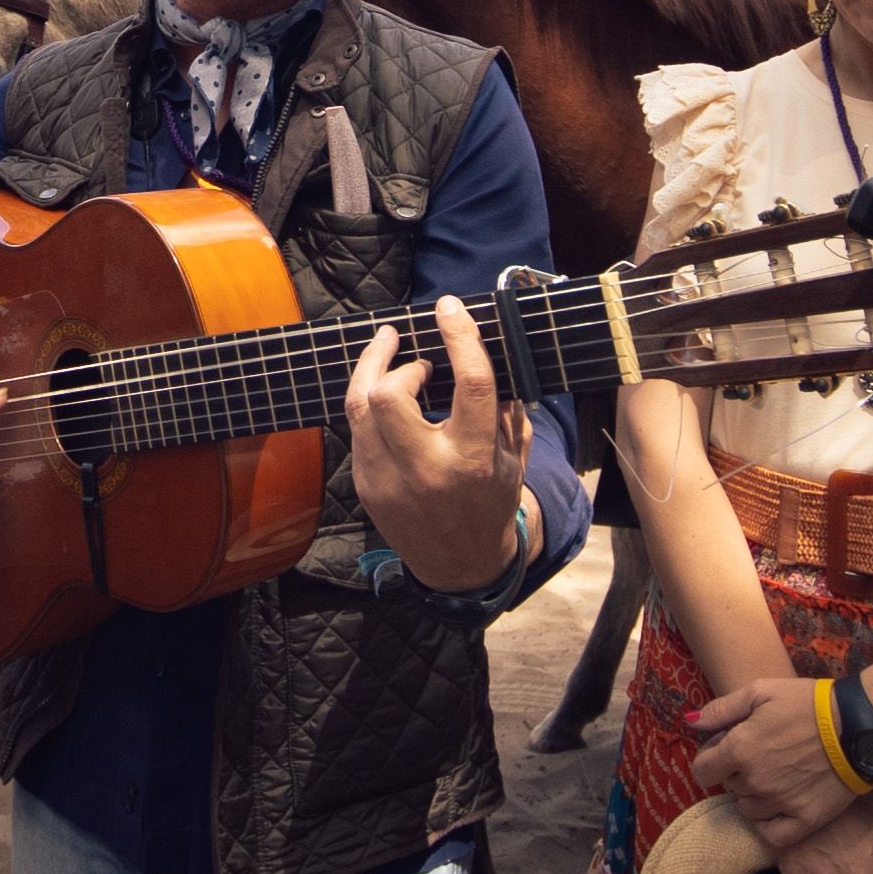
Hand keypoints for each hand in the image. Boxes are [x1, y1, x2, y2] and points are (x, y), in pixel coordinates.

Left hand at [344, 296, 528, 590]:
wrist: (460, 565)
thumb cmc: (492, 501)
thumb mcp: (515, 457)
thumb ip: (506, 406)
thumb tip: (487, 348)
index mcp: (474, 460)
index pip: (469, 385)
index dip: (460, 337)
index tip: (449, 308)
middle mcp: (427, 470)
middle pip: (389, 393)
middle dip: (399, 363)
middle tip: (418, 359)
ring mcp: (389, 480)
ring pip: (360, 406)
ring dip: (375, 372)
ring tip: (391, 354)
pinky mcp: (366, 485)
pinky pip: (358, 428)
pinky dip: (372, 405)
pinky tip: (386, 397)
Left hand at [685, 677, 858, 849]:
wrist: (857, 725)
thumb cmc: (807, 703)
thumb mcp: (760, 692)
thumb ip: (721, 710)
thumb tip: (690, 722)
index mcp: (739, 749)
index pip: (702, 770)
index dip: (711, 759)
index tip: (726, 750)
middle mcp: (754, 781)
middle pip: (728, 786)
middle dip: (737, 772)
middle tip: (761, 754)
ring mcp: (779, 803)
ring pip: (748, 809)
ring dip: (753, 795)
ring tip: (775, 775)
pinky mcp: (805, 820)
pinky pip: (772, 834)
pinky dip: (768, 823)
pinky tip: (777, 806)